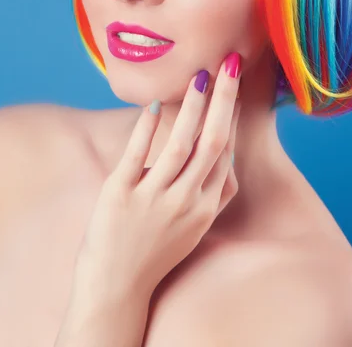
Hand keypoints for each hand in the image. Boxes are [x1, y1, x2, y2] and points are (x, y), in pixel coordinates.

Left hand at [71, 54, 241, 307]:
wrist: (118, 287)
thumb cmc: (158, 252)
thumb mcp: (196, 228)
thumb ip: (214, 195)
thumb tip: (228, 162)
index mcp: (205, 206)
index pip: (224, 151)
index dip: (231, 115)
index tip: (233, 85)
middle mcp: (185, 201)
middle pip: (213, 142)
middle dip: (224, 99)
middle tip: (229, 64)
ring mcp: (153, 198)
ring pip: (180, 144)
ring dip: (192, 106)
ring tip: (198, 76)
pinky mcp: (120, 195)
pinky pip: (137, 155)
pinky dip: (147, 128)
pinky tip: (153, 104)